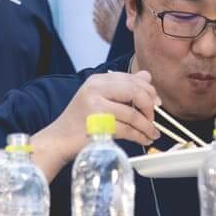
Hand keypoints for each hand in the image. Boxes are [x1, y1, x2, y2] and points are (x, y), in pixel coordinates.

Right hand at [36, 70, 160, 169]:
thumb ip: (123, 86)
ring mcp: (95, 106)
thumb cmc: (81, 121)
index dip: (149, 91)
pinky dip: (140, 136)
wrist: (59, 139)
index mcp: (97, 80)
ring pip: (133, 114)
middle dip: (150, 107)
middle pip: (135, 92)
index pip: (132, 79)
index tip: (156, 103)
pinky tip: (144, 139)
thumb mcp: (100, 97)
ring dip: (147, 126)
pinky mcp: (98, 124)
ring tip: (151, 133)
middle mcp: (96, 88)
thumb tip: (147, 76)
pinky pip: (128, 130)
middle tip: (153, 119)